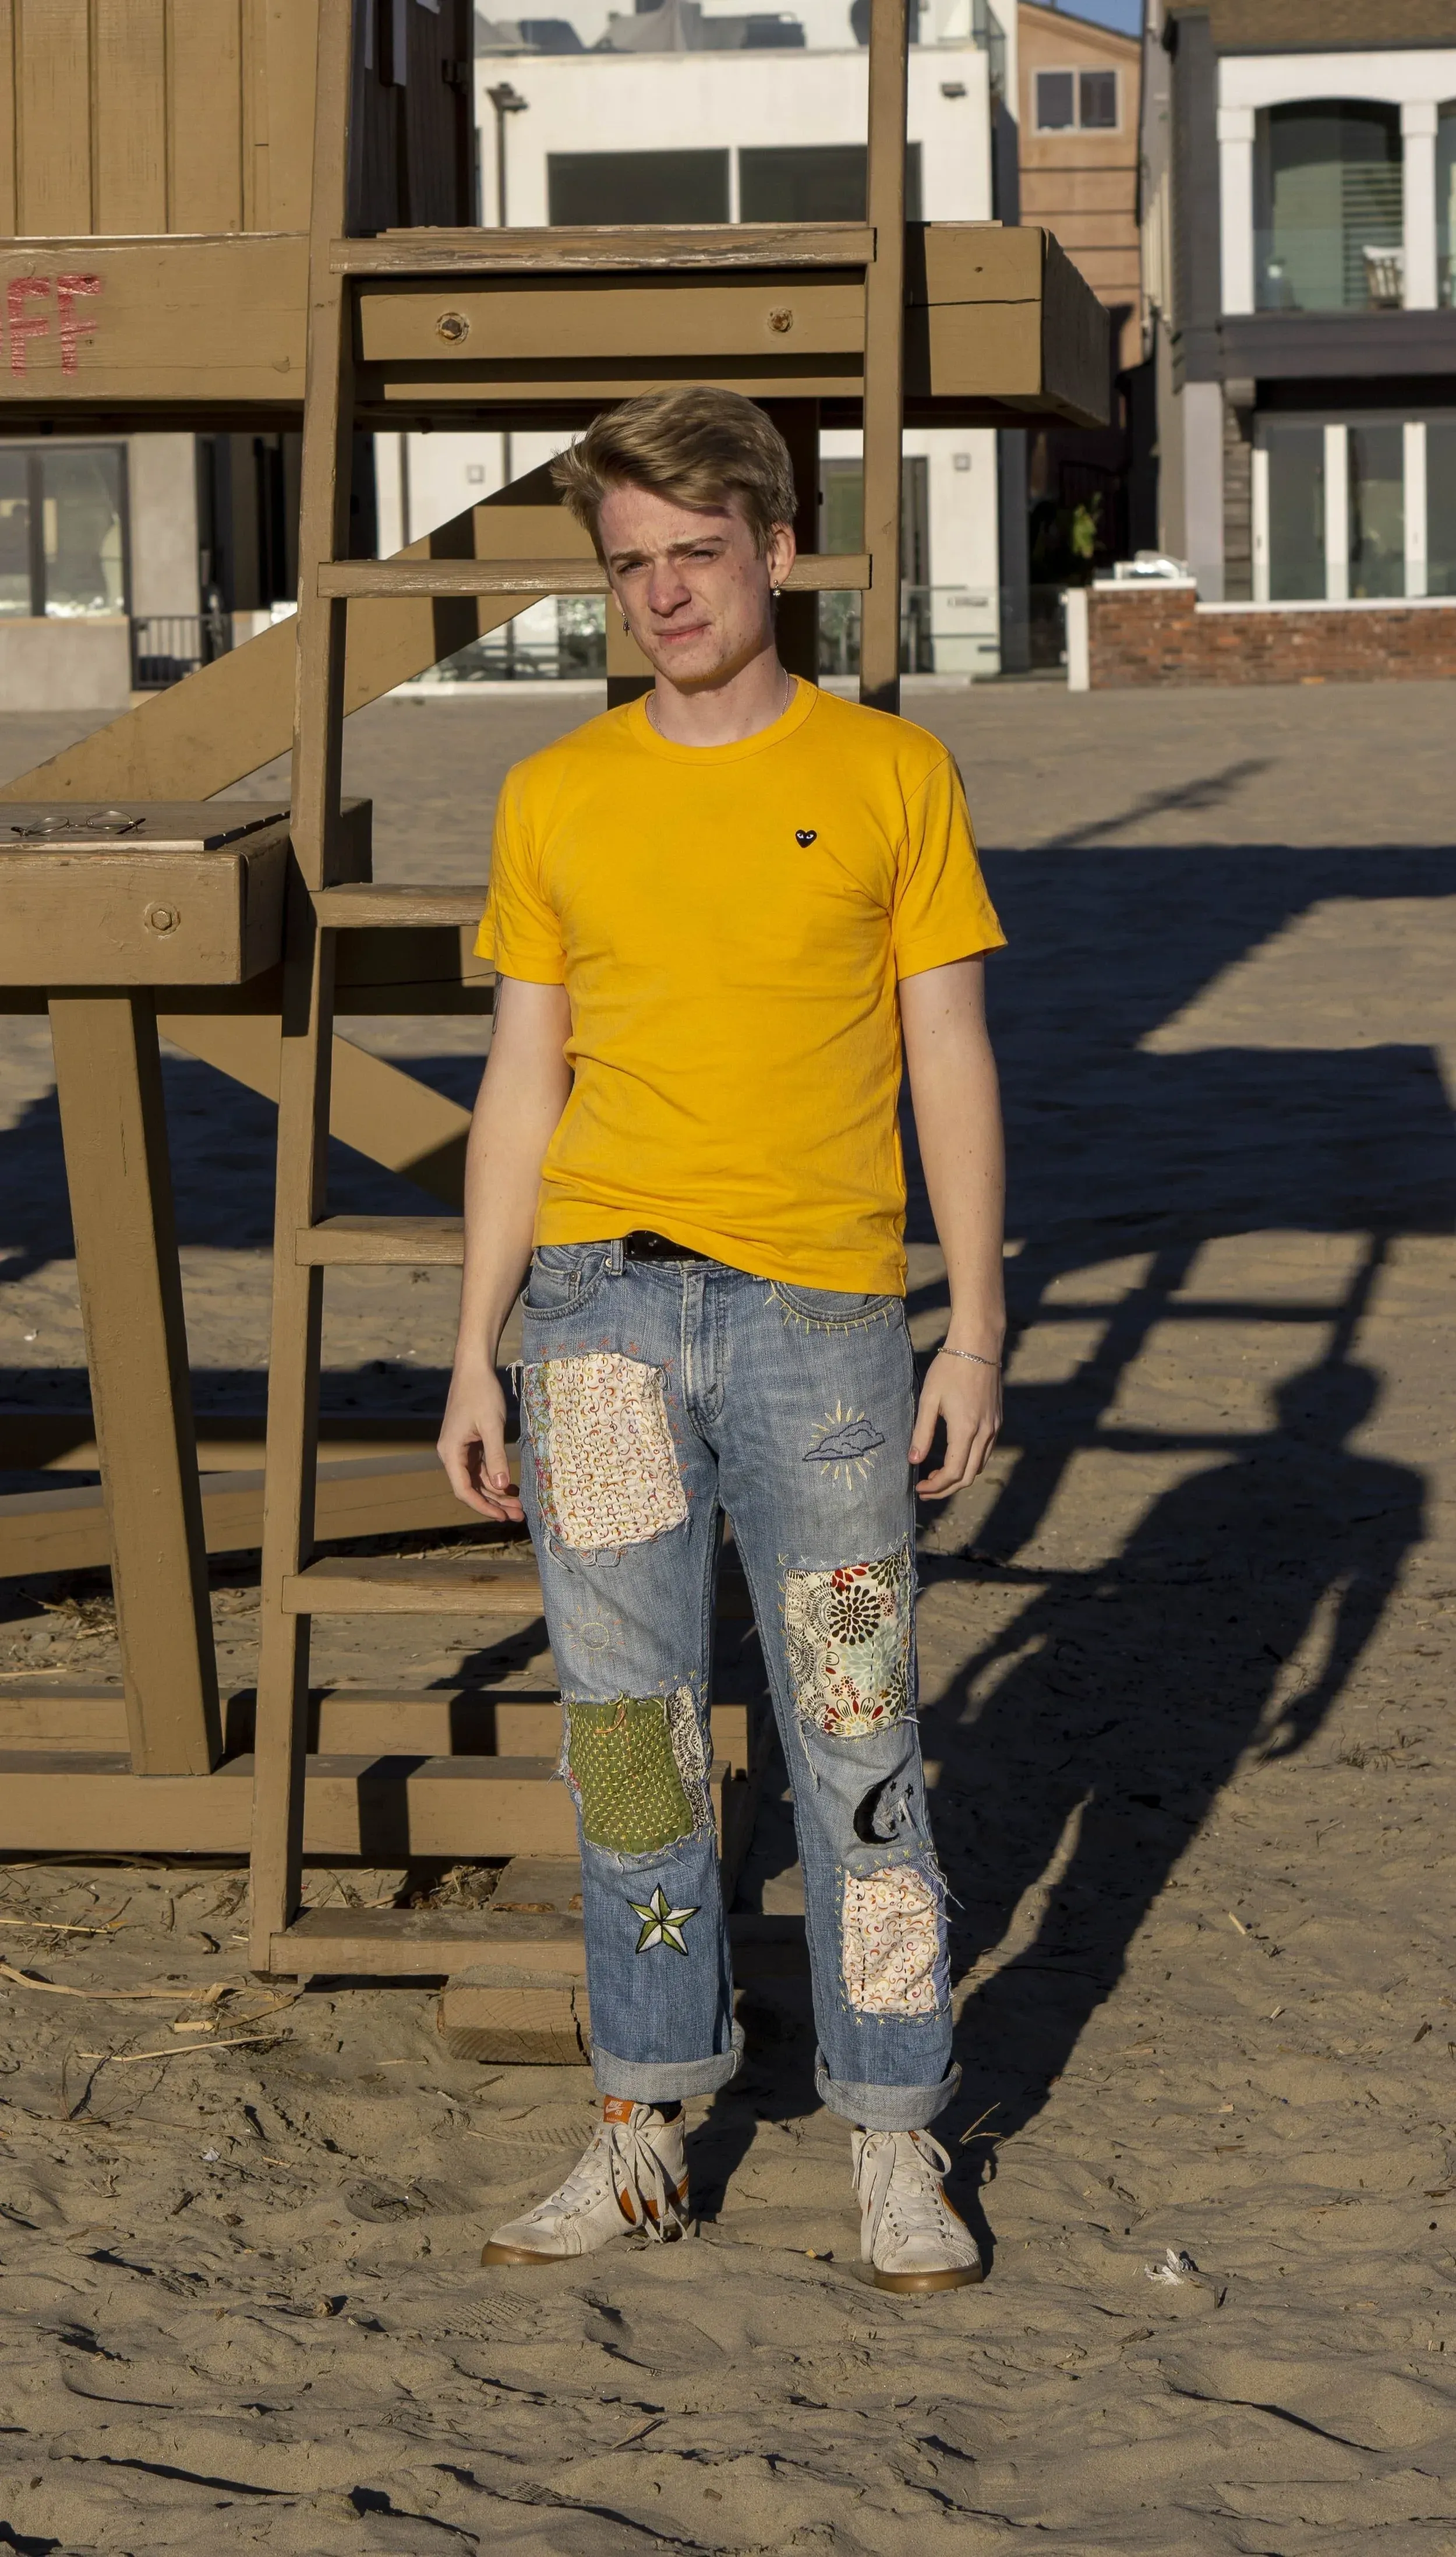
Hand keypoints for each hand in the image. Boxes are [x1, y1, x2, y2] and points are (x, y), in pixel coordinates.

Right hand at [437, 1361, 524, 1522]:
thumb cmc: (481, 1394)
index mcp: (450, 1452)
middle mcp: (452, 1454)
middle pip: (472, 1488)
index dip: (483, 1507)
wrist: (474, 1369)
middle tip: (519, 1515)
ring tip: (520, 1506)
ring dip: (498, 1493)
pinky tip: (512, 1488)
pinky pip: (482, 1468)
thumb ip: (496, 1457)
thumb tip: (500, 1486)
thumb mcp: (491, 1426)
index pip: (464, 1490)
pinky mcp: (471, 1443)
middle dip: (495, 1503)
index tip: (503, 1517)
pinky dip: (496, 1478)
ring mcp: (461, 1449)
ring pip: (479, 1480)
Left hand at [910, 1349, 1000, 1500]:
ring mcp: (994, 1427)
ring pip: (979, 1466)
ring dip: (959, 1477)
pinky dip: (970, 1462)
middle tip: (925, 1489)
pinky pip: (985, 1452)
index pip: (953, 1472)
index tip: (919, 1489)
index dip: (936, 1487)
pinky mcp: (997, 1421)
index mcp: (966, 1429)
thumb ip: (922, 1432)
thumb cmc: (950, 1369)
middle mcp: (985, 1433)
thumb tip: (913, 1461)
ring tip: (936, 1476)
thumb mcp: (929, 1399)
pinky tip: (953, 1456)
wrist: (979, 1345)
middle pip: (968, 1476)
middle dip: (946, 1488)